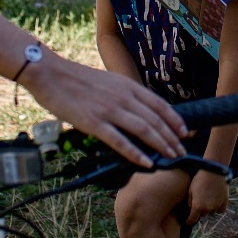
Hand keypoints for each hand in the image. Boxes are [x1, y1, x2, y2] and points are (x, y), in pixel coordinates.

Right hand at [18, 52, 186, 166]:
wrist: (51, 74)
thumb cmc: (77, 79)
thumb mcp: (108, 82)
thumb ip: (124, 95)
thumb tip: (138, 110)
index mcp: (128, 86)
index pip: (160, 105)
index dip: (175, 120)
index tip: (186, 132)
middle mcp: (123, 97)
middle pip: (156, 119)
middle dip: (172, 137)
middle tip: (182, 151)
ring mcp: (109, 110)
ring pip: (144, 130)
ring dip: (161, 145)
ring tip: (172, 157)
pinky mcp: (94, 123)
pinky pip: (119, 141)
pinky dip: (135, 153)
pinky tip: (146, 163)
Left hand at [186, 170, 228, 223]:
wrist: (214, 171)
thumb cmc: (199, 179)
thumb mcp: (190, 190)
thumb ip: (190, 202)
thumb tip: (192, 208)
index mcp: (197, 206)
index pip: (192, 219)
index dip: (189, 220)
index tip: (188, 221)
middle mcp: (207, 208)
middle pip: (203, 214)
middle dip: (200, 210)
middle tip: (200, 201)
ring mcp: (217, 206)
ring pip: (211, 212)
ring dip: (209, 208)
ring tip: (208, 198)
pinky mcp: (224, 202)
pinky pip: (220, 210)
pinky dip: (218, 207)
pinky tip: (216, 200)